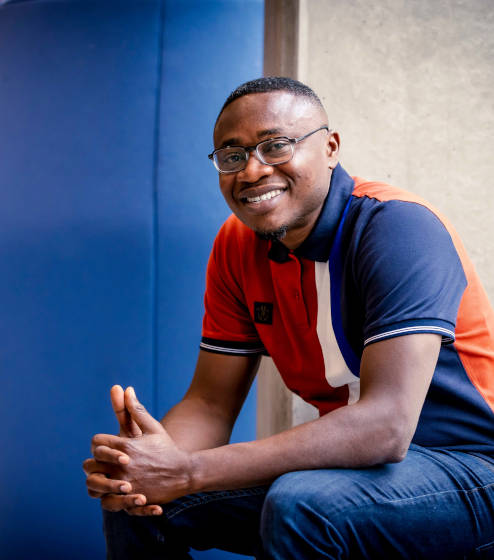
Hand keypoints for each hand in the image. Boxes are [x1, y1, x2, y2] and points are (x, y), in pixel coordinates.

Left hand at [88, 387, 193, 512]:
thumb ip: (136, 410)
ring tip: (107, 477)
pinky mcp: (129, 500)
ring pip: (93, 485)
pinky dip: (107, 497)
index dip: (99, 443)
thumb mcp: (153, 428)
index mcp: (126, 445)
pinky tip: (115, 491)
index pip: (97, 442)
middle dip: (95, 461)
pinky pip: (106, 502)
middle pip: (90, 463)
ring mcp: (125, 484)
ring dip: (97, 481)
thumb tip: (126, 388)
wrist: (184, 473)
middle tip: (103, 462)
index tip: (106, 446)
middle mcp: (122, 465)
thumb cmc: (167, 448)